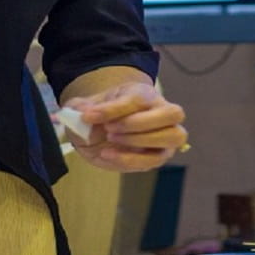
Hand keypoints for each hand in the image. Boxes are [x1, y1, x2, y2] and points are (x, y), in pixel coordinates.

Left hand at [65, 81, 187, 171]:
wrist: (103, 130)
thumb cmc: (101, 114)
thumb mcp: (86, 107)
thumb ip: (81, 107)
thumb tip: (82, 112)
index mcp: (145, 94)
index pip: (138, 99)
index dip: (112, 109)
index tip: (88, 115)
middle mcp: (162, 113)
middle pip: (173, 114)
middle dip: (139, 123)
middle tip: (109, 128)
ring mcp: (165, 136)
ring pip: (172, 137)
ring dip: (139, 141)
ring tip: (111, 140)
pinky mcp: (158, 156)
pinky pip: (153, 160)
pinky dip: (130, 160)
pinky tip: (107, 155)